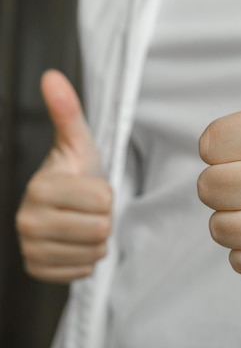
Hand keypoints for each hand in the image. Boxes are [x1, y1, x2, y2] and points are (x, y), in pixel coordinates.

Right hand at [15, 70, 111, 282]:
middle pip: (101, 228)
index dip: (106, 194)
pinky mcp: (37, 269)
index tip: (91, 188)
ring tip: (82, 222)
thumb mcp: (77, 142)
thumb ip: (67, 111)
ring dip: (97, 239)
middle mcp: (28, 220)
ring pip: (95, 252)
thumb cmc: (75, 172)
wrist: (62, 205)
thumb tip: (53, 77)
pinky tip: (75, 241)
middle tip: (88, 208)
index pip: (103, 201)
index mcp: (40, 188)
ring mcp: (30, 248)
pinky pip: (82, 270)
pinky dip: (85, 258)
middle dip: (104, 217)